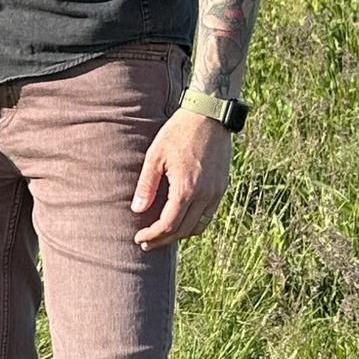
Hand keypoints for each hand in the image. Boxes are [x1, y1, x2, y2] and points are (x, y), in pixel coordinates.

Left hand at [130, 109, 231, 249]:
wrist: (209, 115)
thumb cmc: (178, 132)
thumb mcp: (155, 155)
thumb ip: (146, 185)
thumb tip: (137, 209)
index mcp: (186, 189)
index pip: (168, 225)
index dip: (153, 235)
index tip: (139, 238)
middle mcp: (204, 195)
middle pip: (183, 230)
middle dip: (163, 239)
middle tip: (146, 242)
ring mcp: (216, 192)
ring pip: (198, 226)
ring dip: (180, 234)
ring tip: (163, 235)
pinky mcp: (222, 187)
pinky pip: (208, 215)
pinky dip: (194, 224)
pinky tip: (181, 220)